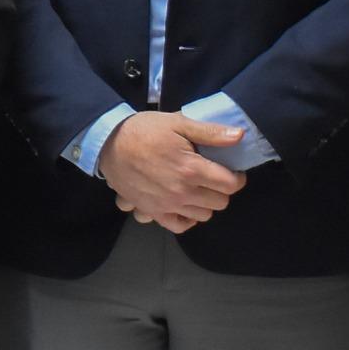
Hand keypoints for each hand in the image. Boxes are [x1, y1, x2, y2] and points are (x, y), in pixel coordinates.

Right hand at [97, 112, 246, 227]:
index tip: (233, 170)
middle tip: (214, 176)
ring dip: (206, 203)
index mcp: (191, 169)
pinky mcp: (153, 212)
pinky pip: (180, 226)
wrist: (108, 143)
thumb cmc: (145, 130)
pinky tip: (186, 206)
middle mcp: (182, 192)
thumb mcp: (178, 123)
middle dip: (222, 189)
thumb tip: (239, 137)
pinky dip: (187, 219)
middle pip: (220, 202)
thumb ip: (210, 132)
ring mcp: (167, 206)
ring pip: (203, 215)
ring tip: (198, 188)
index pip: (231, 185)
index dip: (237, 177)